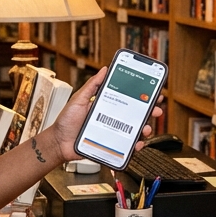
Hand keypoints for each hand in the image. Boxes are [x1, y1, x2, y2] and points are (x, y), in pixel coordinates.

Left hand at [49, 67, 163, 162]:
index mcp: (106, 107)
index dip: (141, 96)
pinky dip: (135, 146)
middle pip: (135, 115)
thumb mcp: (79, 99)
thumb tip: (104, 70)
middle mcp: (112, 120)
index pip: (127, 100)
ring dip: (144, 129)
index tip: (152, 92)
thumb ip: (92, 85)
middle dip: (149, 112)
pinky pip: (126, 147)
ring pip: (134, 131)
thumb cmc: (66, 122)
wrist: (58, 143)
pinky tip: (137, 143)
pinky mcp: (110, 146)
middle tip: (156, 109)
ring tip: (146, 128)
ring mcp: (112, 133)